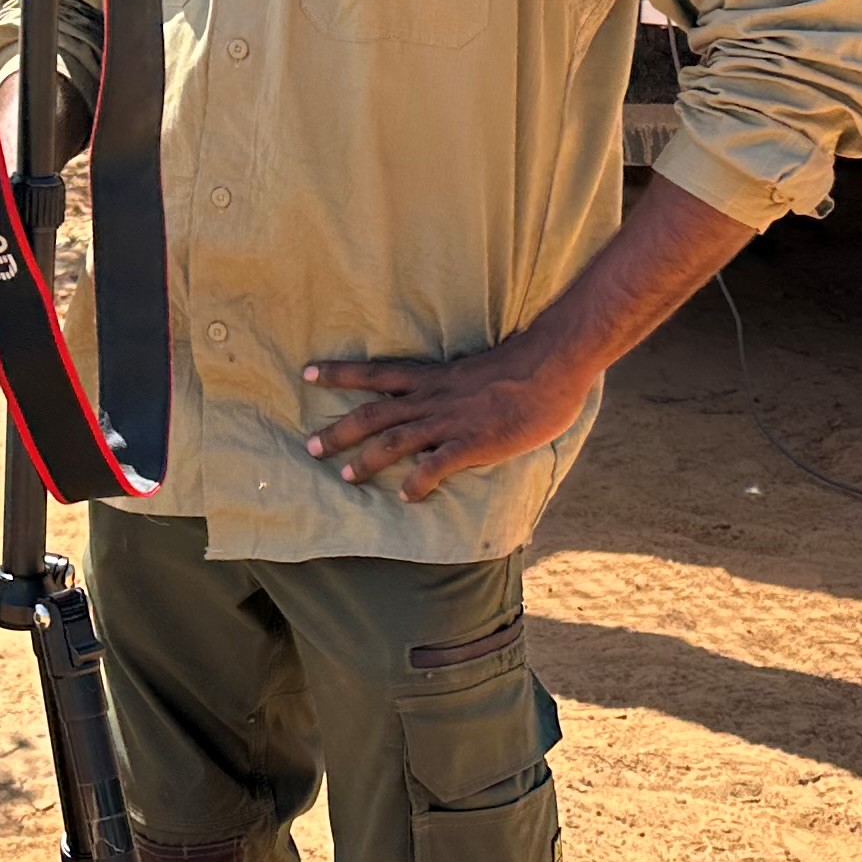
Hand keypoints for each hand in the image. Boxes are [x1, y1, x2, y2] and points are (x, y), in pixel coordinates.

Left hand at [303, 336, 595, 504]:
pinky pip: (436, 466)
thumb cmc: (523, 365)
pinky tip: (407, 496)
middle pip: (373, 414)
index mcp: (432, 377)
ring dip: (366, 459)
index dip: (340, 373)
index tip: (308, 372)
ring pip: (395, 441)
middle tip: (310, 447)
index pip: (375, 372)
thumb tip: (448, 399)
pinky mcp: (473, 442)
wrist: (552, 365)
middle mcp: (432, 397)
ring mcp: (450, 420)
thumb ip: (456, 387)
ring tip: (345, 476)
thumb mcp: (475, 370)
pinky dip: (417, 482)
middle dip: (338, 431)